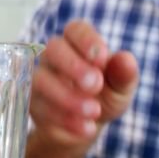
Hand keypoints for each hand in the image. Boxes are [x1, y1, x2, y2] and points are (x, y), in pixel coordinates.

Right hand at [29, 19, 138, 149]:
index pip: (75, 30)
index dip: (86, 40)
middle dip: (73, 66)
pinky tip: (86, 127)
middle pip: (53, 49)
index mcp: (78, 43)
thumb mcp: (121, 87)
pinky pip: (40, 108)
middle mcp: (55, 56)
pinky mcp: (32, 103)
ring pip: (41, 80)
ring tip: (94, 111)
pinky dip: (65, 119)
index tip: (101, 59)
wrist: (88, 125)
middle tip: (96, 85)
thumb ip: (123, 73)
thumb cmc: (106, 96)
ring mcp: (40, 78)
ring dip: (68, 96)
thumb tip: (125, 60)